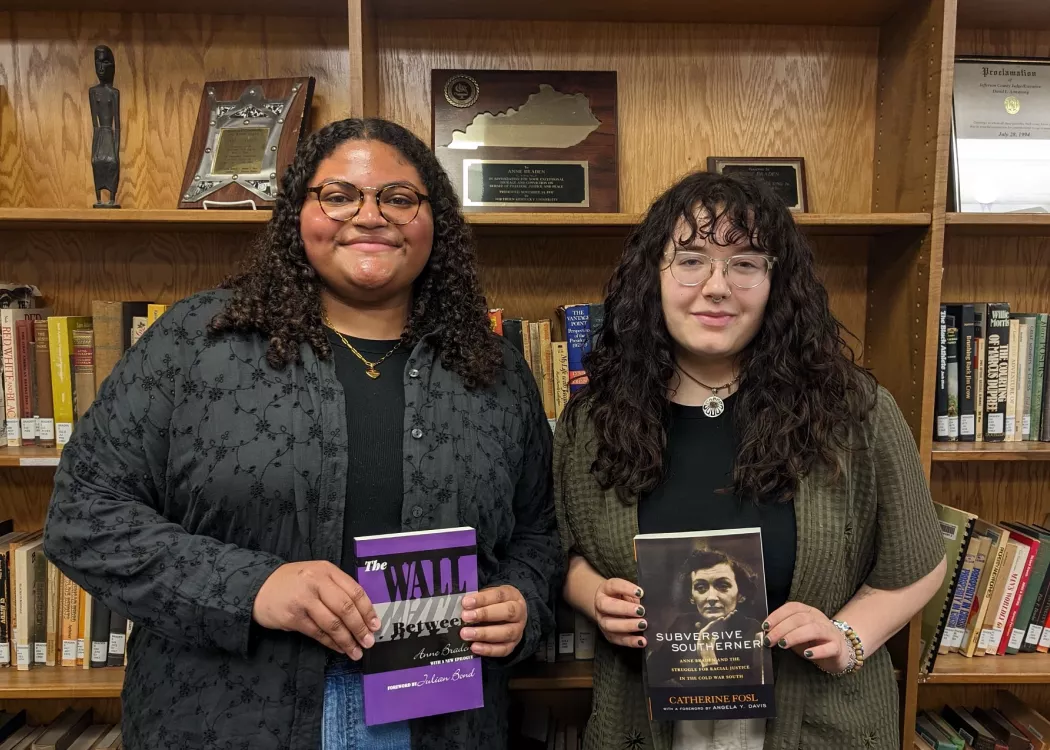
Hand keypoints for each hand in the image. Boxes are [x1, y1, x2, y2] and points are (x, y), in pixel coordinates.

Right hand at [252, 561, 379, 660]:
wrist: (259, 587)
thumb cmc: (293, 583)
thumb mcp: (316, 576)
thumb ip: (336, 588)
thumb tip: (362, 614)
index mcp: (327, 570)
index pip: (354, 591)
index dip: (368, 610)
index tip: (375, 625)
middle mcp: (317, 582)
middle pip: (345, 608)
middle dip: (360, 627)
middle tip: (368, 642)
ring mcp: (304, 599)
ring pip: (333, 623)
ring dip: (347, 640)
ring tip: (356, 651)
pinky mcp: (293, 616)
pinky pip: (317, 633)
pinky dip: (330, 643)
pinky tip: (338, 649)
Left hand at [460, 585, 527, 656]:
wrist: (511, 616)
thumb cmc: (495, 603)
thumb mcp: (489, 595)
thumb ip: (478, 599)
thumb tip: (462, 605)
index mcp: (511, 595)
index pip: (499, 595)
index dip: (482, 599)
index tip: (466, 602)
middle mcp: (519, 612)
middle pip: (507, 612)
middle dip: (484, 614)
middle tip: (465, 617)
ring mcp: (517, 630)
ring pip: (505, 633)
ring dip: (484, 634)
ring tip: (465, 634)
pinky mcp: (513, 645)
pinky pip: (503, 649)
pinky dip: (488, 649)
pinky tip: (474, 647)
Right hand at [592, 578, 647, 648]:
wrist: (610, 607)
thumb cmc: (623, 598)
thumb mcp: (628, 592)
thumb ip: (636, 596)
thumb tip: (649, 603)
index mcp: (605, 589)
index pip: (613, 586)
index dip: (626, 588)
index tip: (640, 593)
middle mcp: (600, 605)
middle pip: (607, 606)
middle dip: (624, 609)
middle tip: (641, 611)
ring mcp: (602, 620)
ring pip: (610, 625)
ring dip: (628, 625)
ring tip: (643, 625)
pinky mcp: (608, 634)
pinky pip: (617, 639)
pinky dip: (630, 641)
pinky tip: (642, 640)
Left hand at [763, 602, 848, 673]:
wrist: (840, 652)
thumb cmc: (813, 642)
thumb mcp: (796, 634)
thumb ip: (783, 631)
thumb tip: (765, 634)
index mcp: (808, 612)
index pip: (792, 608)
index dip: (777, 615)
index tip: (765, 627)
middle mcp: (819, 619)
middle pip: (800, 619)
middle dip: (781, 629)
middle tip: (769, 640)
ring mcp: (830, 632)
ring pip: (814, 629)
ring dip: (795, 636)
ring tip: (783, 645)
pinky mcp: (838, 647)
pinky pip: (830, 647)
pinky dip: (818, 650)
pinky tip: (807, 654)